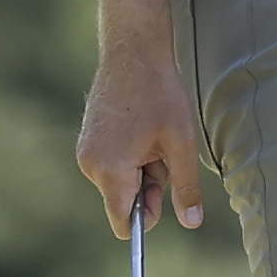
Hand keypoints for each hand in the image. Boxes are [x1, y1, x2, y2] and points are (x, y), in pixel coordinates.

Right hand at [77, 49, 204, 235]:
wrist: (133, 53)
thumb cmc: (161, 95)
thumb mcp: (182, 144)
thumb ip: (186, 187)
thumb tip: (192, 222)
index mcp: (112, 169)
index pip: (122, 221)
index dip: (146, 218)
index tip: (164, 201)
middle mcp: (91, 165)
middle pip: (124, 201)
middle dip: (148, 187)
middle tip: (164, 153)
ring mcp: (85, 152)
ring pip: (120, 182)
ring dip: (140, 170)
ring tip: (152, 136)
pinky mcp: (86, 142)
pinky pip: (111, 166)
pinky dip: (129, 158)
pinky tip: (140, 130)